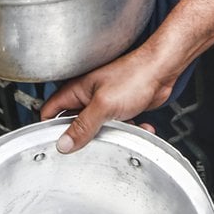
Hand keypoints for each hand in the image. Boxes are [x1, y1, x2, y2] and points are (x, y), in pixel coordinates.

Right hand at [40, 48, 176, 153]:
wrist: (162, 69)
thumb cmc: (135, 75)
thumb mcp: (104, 105)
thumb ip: (83, 126)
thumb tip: (64, 143)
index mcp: (75, 90)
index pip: (50, 112)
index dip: (50, 129)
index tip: (58, 144)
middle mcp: (86, 96)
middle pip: (74, 124)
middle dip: (86, 136)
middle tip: (95, 142)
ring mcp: (103, 102)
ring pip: (97, 128)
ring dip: (112, 133)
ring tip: (122, 130)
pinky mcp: (119, 108)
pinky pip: (117, 125)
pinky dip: (128, 128)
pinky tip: (138, 126)